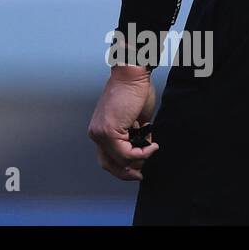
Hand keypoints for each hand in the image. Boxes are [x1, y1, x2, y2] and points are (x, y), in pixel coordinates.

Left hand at [88, 65, 157, 181]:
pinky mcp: (109, 131)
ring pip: (121, 160)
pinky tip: (151, 144)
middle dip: (126, 172)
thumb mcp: (135, 122)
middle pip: (109, 164)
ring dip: (140, 158)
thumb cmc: (134, 93)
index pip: (107, 158)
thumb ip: (135, 139)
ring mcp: (100, 133)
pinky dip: (142, 152)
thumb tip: (142, 155)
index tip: (137, 171)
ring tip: (151, 147)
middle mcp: (96, 133)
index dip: (122, 168)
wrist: (132, 75)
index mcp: (100, 130)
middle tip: (141, 174)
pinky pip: (127, 153)